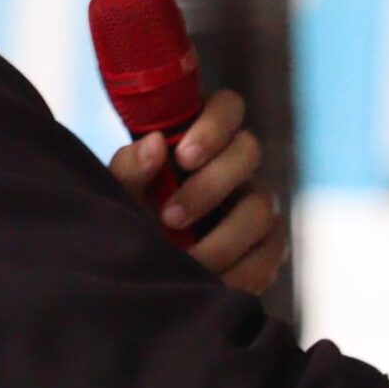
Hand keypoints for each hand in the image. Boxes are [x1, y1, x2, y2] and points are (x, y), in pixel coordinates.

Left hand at [108, 89, 288, 296]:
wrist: (136, 274)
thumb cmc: (128, 219)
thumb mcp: (118, 193)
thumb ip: (130, 167)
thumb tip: (154, 144)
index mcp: (200, 137)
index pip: (228, 106)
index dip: (213, 126)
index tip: (182, 156)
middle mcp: (234, 165)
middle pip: (249, 151)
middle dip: (210, 186)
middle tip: (169, 217)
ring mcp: (255, 204)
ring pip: (263, 206)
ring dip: (223, 237)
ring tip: (185, 260)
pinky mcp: (266, 247)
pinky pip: (270, 253)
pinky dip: (240, 271)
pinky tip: (209, 281)